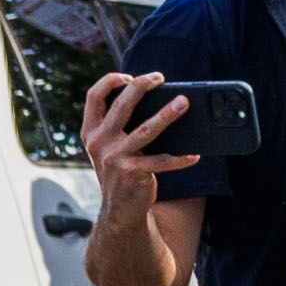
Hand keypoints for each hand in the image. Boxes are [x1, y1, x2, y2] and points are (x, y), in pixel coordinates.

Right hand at [80, 71, 195, 204]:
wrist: (118, 209)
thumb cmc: (119, 170)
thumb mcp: (108, 146)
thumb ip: (116, 125)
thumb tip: (152, 98)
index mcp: (91, 131)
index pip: (94, 96)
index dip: (111, 81)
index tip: (130, 76)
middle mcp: (99, 143)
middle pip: (122, 105)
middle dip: (142, 86)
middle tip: (160, 77)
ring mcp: (115, 158)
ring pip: (146, 130)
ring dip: (167, 114)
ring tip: (184, 102)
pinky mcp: (133, 173)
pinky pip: (162, 161)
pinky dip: (180, 159)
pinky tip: (194, 155)